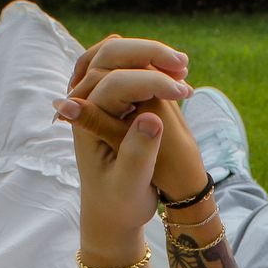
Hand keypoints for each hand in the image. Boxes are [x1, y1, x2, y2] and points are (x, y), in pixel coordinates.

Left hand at [57, 36, 208, 219]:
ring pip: (115, 54)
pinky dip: (148, 62)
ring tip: (183, 65)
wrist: (112, 213)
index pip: (115, 83)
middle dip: (148, 54)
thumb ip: (137, 153)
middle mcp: (83, 104)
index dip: (152, 82)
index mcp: (84, 123)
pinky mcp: (107, 100)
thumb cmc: (120, 204)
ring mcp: (93, 98)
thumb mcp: (130, 185)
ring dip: (149, 54)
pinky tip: (174, 72)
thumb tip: (152, 118)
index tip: (185, 92)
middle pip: (109, 56)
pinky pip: (123, 66)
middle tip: (184, 65)